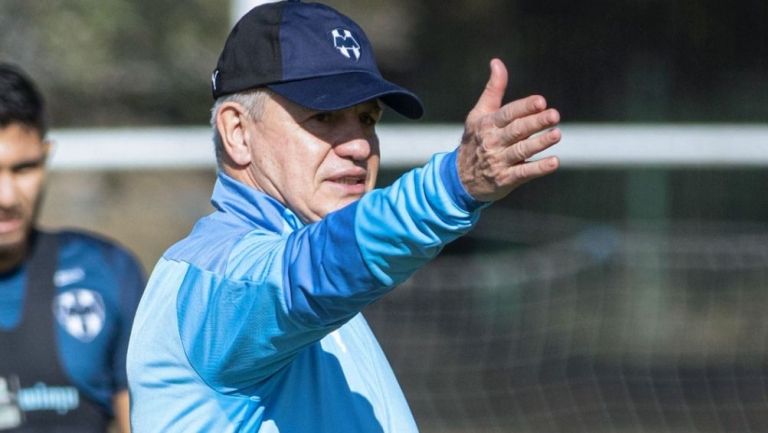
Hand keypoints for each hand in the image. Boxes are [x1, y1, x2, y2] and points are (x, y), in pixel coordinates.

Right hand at [457, 58, 560, 201]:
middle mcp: (492, 142)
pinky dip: (538, 168)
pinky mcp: (505, 179)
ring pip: (521, 150)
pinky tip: (554, 162)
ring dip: (539, 143)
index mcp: (487, 124)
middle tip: (554, 115)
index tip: (541, 101)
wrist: (459, 178)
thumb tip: (497, 62)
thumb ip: (493, 90)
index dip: (524, 107)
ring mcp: (498, 161)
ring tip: (557, 134)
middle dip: (535, 123)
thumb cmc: (474, 140)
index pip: (508, 113)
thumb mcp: (479, 114)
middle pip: (516, 130)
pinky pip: (523, 173)